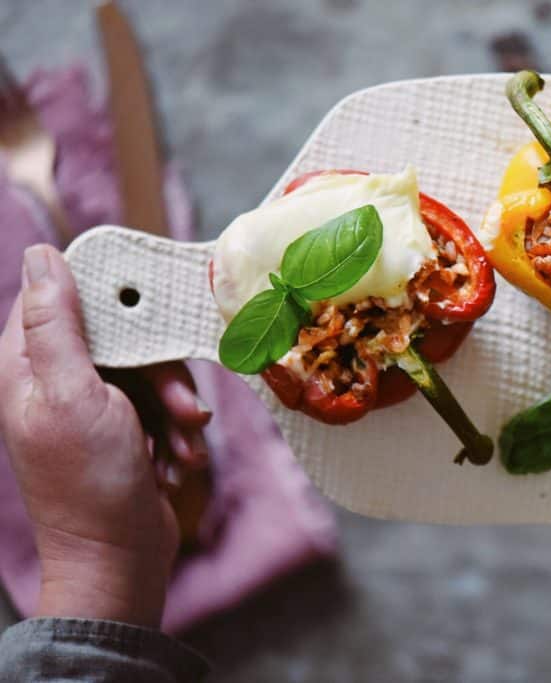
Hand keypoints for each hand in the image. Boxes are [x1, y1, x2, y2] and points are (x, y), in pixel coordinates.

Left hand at [0, 245, 211, 626]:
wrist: (119, 560)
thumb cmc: (90, 483)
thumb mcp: (73, 394)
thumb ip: (56, 324)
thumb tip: (41, 255)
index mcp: (27, 367)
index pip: (64, 298)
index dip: (113, 297)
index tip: (153, 306)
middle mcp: (56, 380)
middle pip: (122, 337)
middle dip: (163, 373)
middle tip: (185, 408)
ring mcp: (91, 406)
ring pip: (149, 370)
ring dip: (177, 407)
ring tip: (186, 441)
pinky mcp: (123, 428)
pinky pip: (160, 404)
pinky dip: (176, 430)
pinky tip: (179, 459)